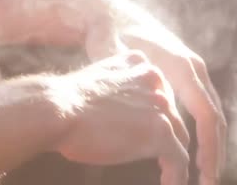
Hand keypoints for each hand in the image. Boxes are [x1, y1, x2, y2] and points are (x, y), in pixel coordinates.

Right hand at [51, 51, 192, 184]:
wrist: (57, 110)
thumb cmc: (65, 103)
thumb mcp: (97, 83)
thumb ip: (117, 89)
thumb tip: (120, 113)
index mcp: (138, 64)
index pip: (158, 93)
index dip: (155, 117)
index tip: (148, 134)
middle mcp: (154, 79)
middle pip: (172, 115)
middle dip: (168, 139)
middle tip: (162, 160)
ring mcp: (159, 105)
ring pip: (179, 138)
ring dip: (175, 161)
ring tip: (169, 177)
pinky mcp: (160, 131)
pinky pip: (178, 159)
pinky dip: (176, 176)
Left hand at [83, 0, 226, 184]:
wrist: (110, 13)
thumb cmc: (109, 34)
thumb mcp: (114, 54)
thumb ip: (128, 76)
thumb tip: (144, 101)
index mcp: (180, 65)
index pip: (205, 113)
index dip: (208, 146)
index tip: (204, 173)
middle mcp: (193, 67)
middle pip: (215, 116)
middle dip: (215, 152)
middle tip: (210, 183)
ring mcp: (193, 71)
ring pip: (212, 114)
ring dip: (212, 146)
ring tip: (206, 176)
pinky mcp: (186, 77)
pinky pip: (202, 108)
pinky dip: (204, 133)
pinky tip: (196, 156)